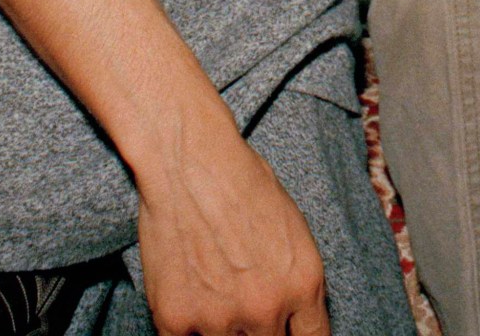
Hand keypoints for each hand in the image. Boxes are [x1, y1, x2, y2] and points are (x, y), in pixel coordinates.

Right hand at [134, 122, 329, 335]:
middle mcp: (266, 308)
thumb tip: (293, 316)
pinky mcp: (175, 318)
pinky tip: (190, 307)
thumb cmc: (242, 181)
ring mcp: (220, 317)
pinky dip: (187, 331)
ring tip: (215, 298)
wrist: (189, 160)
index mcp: (304, 284)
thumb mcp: (294, 230)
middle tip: (246, 306)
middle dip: (262, 331)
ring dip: (222, 330)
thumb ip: (295, 281)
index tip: (288, 333)